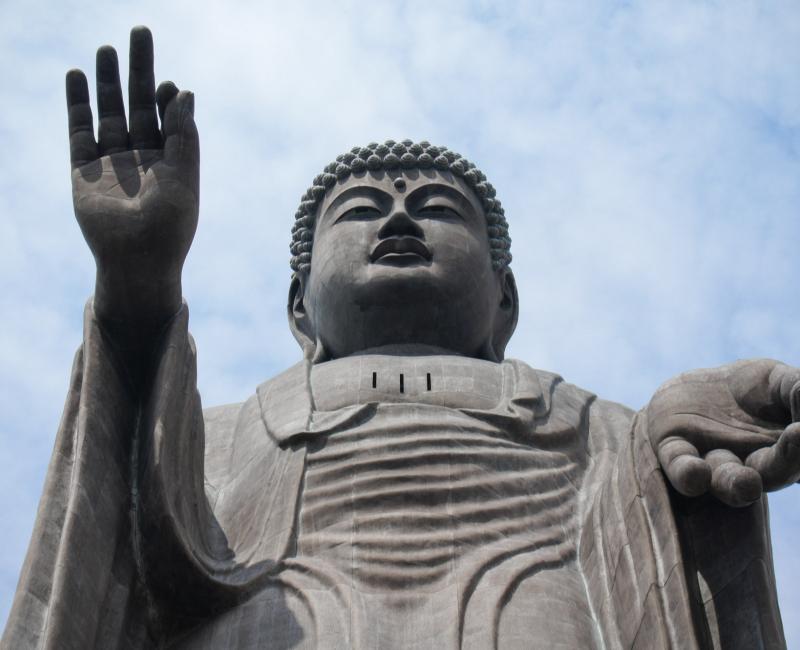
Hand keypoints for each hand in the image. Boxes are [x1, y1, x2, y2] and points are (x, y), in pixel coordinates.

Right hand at [67, 26, 197, 332]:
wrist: (138, 261)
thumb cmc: (171, 225)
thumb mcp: (185, 177)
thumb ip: (183, 135)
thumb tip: (186, 93)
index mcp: (168, 160)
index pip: (167, 116)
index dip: (167, 96)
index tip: (169, 82)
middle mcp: (139, 157)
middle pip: (137, 102)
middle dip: (138, 69)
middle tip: (139, 31)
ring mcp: (110, 162)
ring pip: (107, 111)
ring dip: (106, 81)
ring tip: (106, 49)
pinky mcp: (84, 170)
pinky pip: (79, 130)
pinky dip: (77, 104)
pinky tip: (76, 76)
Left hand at [647, 359, 799, 506]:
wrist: (696, 386)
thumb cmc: (750, 389)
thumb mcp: (778, 382)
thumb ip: (796, 390)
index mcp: (782, 453)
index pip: (796, 458)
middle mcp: (750, 465)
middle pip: (771, 472)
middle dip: (786, 463)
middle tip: (799, 446)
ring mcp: (711, 459)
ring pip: (724, 479)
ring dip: (735, 484)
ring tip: (747, 486)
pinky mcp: (673, 447)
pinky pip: (680, 463)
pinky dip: (687, 471)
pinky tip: (696, 474)